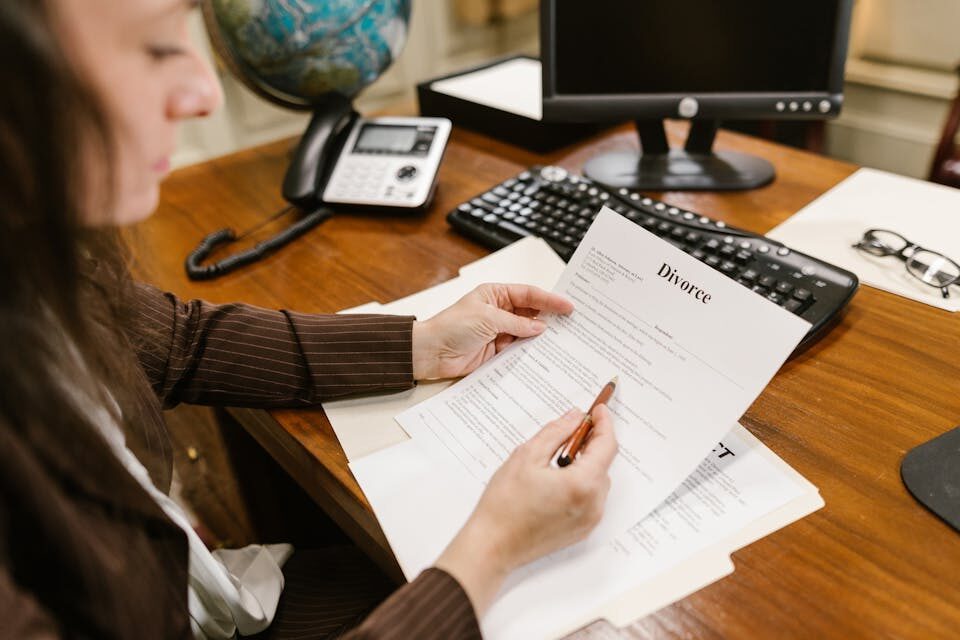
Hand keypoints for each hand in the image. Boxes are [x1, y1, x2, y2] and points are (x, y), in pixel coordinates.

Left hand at [411, 283, 573, 379]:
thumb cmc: (452, 326)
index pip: (528, 294)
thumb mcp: (488, 319)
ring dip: (541, 337)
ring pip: (527, 333)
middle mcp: (499, 311)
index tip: (568, 306)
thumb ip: (516, 324)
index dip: (549, 300)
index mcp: (495, 294)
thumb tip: (540, 327)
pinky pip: (518, 350)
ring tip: (563, 340)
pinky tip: (544, 354)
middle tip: (572, 323)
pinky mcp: (496, 351)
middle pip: (530, 313)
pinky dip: (530, 352)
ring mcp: (499, 331)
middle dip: (549, 318)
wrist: (431, 352)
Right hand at [434, 405, 617, 614]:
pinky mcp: (581, 530)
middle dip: (591, 443)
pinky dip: (580, 483)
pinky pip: (590, 498)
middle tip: (571, 429)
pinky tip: (556, 479)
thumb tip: (574, 417)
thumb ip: (556, 432)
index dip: (604, 423)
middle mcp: (593, 504)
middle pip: (603, 464)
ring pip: (597, 481)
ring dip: (585, 464)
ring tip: (556, 458)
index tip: (598, 410)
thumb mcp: (527, 456)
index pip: (606, 445)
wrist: (493, 545)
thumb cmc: (505, 504)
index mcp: (583, 484)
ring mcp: (589, 520)